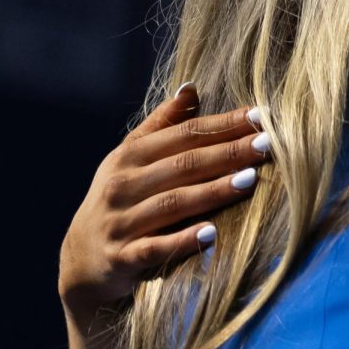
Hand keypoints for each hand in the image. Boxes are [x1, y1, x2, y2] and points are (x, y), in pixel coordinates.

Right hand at [58, 85, 267, 326]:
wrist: (82, 260)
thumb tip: (190, 89)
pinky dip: (183, 241)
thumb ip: (161, 125)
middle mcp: (123, 185)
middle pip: (184, 164)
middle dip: (228, 152)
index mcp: (129, 156)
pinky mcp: (123, 257)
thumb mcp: (130, 159)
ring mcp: (121, 222)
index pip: (184, 135)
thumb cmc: (120, 199)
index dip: (222, 124)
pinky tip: (212, 234)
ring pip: (173, 203)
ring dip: (213, 191)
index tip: (259, 115)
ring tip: (249, 180)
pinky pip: (156, 248)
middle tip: (267, 144)